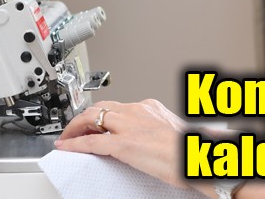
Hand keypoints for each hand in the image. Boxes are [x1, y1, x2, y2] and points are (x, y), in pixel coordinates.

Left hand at [56, 99, 193, 189]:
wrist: (197, 157)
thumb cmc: (189, 150)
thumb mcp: (170, 133)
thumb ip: (153, 132)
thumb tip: (146, 141)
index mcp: (150, 108)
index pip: (117, 106)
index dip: (101, 115)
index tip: (94, 123)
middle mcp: (138, 111)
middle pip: (101, 108)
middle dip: (83, 118)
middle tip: (74, 130)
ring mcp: (129, 127)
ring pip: (91, 119)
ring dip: (75, 128)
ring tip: (67, 137)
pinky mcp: (124, 144)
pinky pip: (91, 142)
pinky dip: (75, 144)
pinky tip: (66, 147)